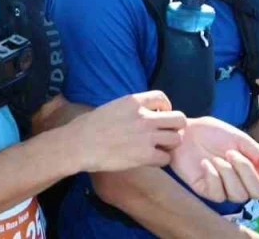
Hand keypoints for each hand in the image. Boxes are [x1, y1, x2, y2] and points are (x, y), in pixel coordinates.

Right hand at [71, 91, 186, 173]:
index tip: (158, 116)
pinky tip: (149, 160)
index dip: (165, 108)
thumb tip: (141, 113)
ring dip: (169, 145)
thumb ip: (130, 109)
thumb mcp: (112, 107)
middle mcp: (144, 117)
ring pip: (177, 139)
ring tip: (157, 148)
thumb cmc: (89, 126)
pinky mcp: (146, 155)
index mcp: (134, 101)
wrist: (79, 144)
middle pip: (179, 119)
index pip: (162, 98)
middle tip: (163, 134)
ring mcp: (147, 136)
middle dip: (174, 127)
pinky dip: (160, 161)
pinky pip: (166, 159)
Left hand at [169, 116, 258, 208]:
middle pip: (258, 193)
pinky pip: (218, 194)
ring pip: (239, 195)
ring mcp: (224, 190)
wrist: (184, 130)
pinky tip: (205, 164)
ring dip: (228, 172)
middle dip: (247, 171)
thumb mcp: (242, 140)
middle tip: (231, 153)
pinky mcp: (206, 191)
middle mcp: (242, 185)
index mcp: (255, 173)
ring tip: (217, 157)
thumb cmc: (213, 134)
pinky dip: (213, 176)